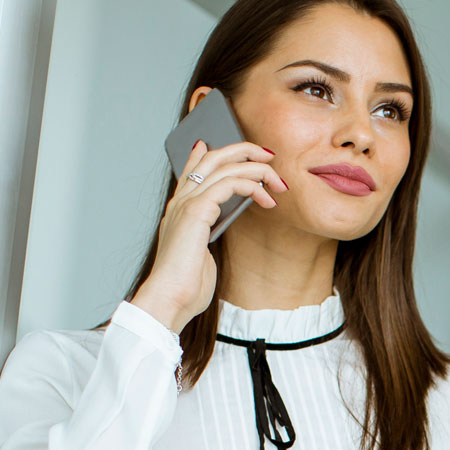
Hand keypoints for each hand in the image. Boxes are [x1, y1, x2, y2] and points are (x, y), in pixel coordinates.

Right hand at [130, 139, 286, 333]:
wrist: (171, 299)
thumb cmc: (186, 286)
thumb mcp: (201, 254)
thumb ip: (207, 234)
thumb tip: (217, 227)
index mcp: (180, 210)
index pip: (194, 167)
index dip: (215, 152)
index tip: (242, 151)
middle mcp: (181, 201)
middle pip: (212, 156)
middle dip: (244, 149)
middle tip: (270, 156)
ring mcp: (186, 204)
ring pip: (224, 166)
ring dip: (257, 169)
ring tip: (279, 184)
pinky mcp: (196, 211)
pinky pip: (228, 184)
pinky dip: (252, 186)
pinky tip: (267, 199)